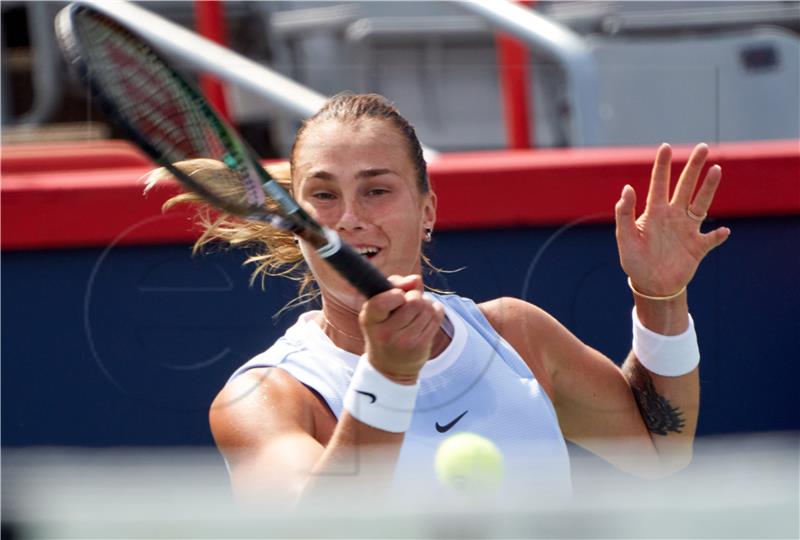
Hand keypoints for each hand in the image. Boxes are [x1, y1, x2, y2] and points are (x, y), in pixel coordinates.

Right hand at [359, 275, 443, 383]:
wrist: (390, 366)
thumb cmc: (384, 327)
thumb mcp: (379, 306)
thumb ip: (394, 285)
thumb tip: (416, 279)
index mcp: (370, 319)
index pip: (382, 301)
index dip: (396, 293)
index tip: (397, 297)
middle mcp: (385, 333)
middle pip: (414, 301)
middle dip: (415, 296)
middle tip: (409, 303)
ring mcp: (405, 342)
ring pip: (427, 307)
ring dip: (425, 303)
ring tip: (417, 310)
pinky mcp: (421, 346)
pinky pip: (437, 316)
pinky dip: (435, 310)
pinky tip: (426, 316)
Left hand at [615, 143, 730, 295]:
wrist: (650, 285)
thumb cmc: (635, 261)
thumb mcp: (625, 238)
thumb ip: (625, 214)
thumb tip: (627, 188)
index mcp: (654, 213)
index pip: (659, 184)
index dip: (662, 166)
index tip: (665, 147)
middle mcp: (673, 216)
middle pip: (685, 187)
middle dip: (693, 167)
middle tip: (703, 147)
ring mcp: (687, 230)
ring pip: (701, 204)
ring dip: (709, 188)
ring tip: (717, 170)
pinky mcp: (698, 247)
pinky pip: (711, 239)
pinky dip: (717, 236)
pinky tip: (723, 231)